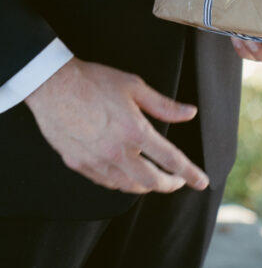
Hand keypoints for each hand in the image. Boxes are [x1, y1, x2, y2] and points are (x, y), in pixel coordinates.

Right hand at [25, 58, 208, 194]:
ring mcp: (96, 162)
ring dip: (146, 185)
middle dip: (170, 184)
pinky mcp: (79, 164)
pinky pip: (106, 182)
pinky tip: (126, 174)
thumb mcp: (135, 86)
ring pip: (128, 186)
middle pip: (151, 181)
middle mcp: (117, 152)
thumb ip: (164, 105)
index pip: (170, 159)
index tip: (202, 182)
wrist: (53, 86)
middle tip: (178, 181)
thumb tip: (190, 113)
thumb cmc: (94, 81)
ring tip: (155, 178)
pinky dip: (122, 182)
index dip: (189, 173)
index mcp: (135, 131)